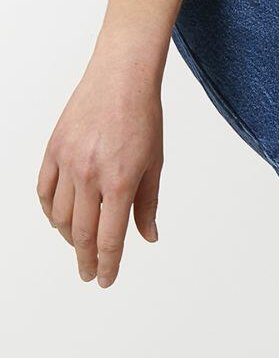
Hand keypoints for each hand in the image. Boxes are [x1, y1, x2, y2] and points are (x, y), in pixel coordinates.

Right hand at [37, 53, 162, 286]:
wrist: (121, 78)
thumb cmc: (144, 117)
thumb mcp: (155, 163)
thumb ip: (148, 204)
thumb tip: (148, 237)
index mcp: (120, 181)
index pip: (110, 238)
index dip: (107, 264)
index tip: (105, 280)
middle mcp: (90, 175)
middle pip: (82, 233)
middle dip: (86, 259)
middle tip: (89, 274)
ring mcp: (67, 162)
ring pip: (61, 216)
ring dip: (70, 237)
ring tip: (80, 246)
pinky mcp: (53, 150)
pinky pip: (44, 192)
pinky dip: (51, 212)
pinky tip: (60, 221)